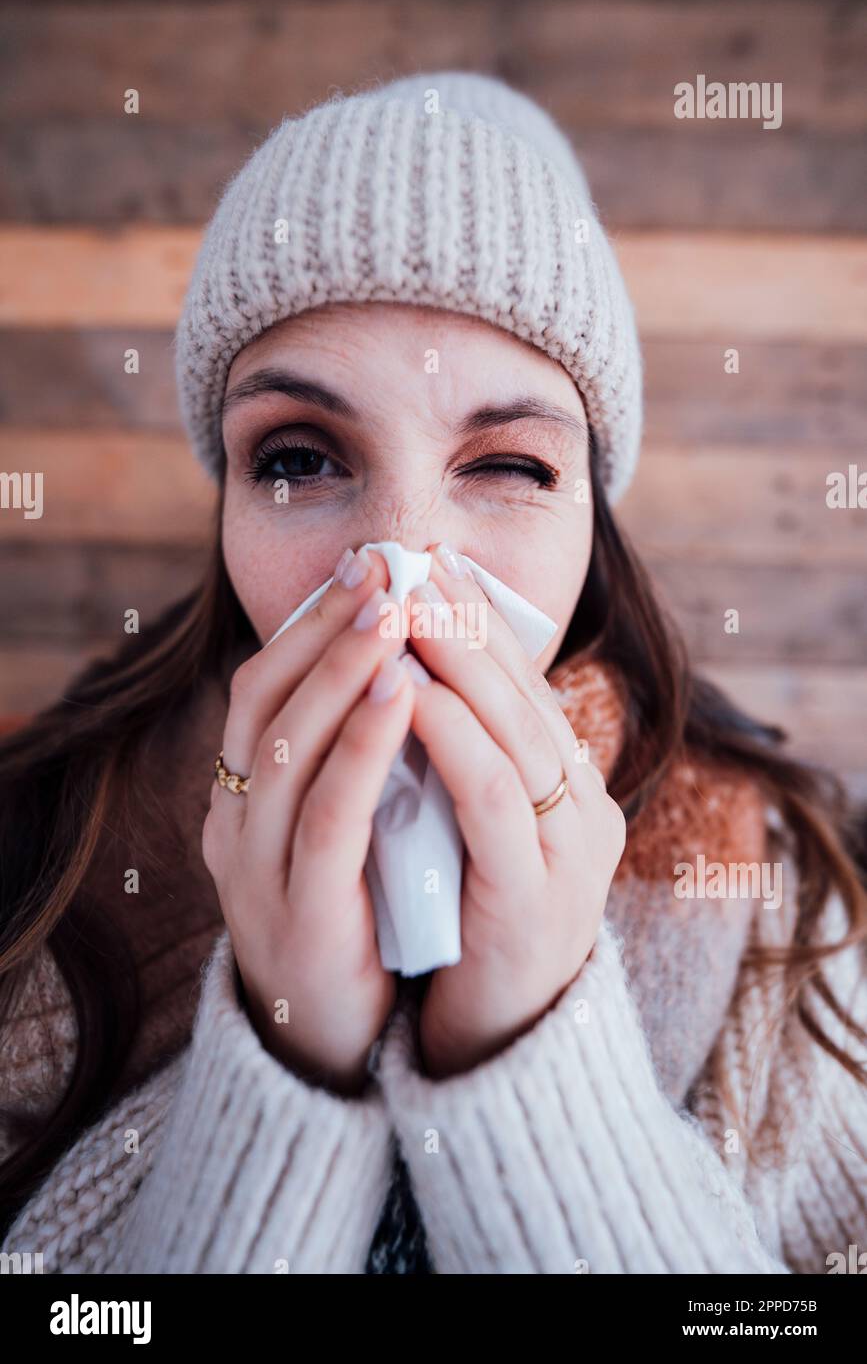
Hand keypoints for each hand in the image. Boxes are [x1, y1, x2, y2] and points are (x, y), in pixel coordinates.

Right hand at [202, 547, 415, 1095]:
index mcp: (244, 797)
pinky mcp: (297, 915)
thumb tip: (407, 665)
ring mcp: (255, 869)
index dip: (311, 622)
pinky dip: (362, 746)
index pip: (264, 686)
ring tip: (394, 609)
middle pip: (265, 699)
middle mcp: (234, 822)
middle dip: (326, 625)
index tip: (366, 564)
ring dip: (343, 668)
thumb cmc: (352, 918)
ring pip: (288, 745)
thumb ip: (355, 759)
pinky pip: (329, 815)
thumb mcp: (343, 827)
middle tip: (382, 564)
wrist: (328, 1046)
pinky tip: (404, 695)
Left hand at [406, 543, 625, 1079]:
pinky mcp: (537, 899)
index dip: (478, 621)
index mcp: (568, 790)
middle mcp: (583, 811)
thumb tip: (407, 679)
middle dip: (466, 623)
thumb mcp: (471, 831)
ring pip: (518, 735)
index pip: (525, 684)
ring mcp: (569, 855)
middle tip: (415, 561)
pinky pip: (496, 802)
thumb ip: (461, 765)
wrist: (498, 1046)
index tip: (430, 563)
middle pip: (525, 694)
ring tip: (407, 608)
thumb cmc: (471, 928)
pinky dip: (456, 742)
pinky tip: (412, 697)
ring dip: (459, 665)